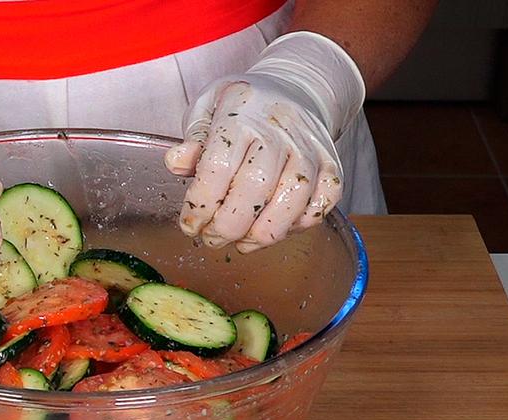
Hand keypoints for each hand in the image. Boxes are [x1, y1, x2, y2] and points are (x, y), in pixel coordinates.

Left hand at [165, 32, 363, 253]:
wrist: (294, 89)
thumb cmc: (243, 107)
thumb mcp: (207, 108)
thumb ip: (193, 139)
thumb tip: (176, 162)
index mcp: (241, 114)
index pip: (217, 167)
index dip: (200, 205)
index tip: (189, 225)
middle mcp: (279, 131)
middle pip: (255, 188)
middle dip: (228, 226)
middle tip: (211, 239)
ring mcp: (310, 149)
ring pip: (293, 201)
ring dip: (263, 233)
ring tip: (242, 243)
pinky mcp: (331, 166)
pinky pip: (322, 204)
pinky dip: (299, 225)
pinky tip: (274, 227)